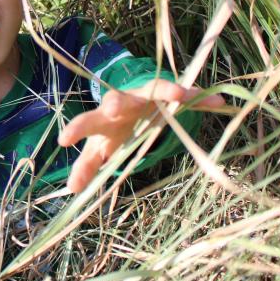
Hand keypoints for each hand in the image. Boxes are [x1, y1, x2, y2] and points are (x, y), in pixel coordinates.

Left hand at [58, 79, 225, 192]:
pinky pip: (184, 94)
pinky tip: (216, 100)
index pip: (86, 124)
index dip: (76, 130)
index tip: (63, 140)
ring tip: (180, 94)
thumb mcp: (101, 148)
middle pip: (116, 101)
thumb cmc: (114, 129)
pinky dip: (199, 97)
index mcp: (104, 120)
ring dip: (165, 90)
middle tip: (114, 108)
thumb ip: (88, 166)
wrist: (132, 101)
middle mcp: (122, 104)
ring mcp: (145, 96)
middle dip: (116, 104)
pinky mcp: (167, 94)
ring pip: (153, 90)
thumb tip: (72, 190)